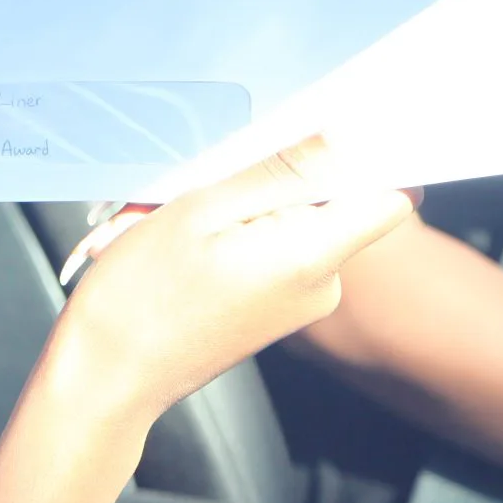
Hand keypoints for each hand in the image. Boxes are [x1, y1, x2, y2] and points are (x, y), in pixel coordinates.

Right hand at [57, 139, 414, 418]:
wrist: (109, 374)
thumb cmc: (143, 295)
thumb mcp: (203, 210)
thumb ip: (281, 172)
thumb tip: (345, 136)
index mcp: (312, 257)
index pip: (392, 196)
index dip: (373, 154)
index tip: (330, 129)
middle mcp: (322, 283)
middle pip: (333, 199)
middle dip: (275, 175)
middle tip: (204, 181)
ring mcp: (301, 298)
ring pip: (295, 217)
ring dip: (241, 201)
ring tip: (179, 216)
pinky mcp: (278, 305)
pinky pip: (275, 244)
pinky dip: (233, 229)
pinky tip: (185, 239)